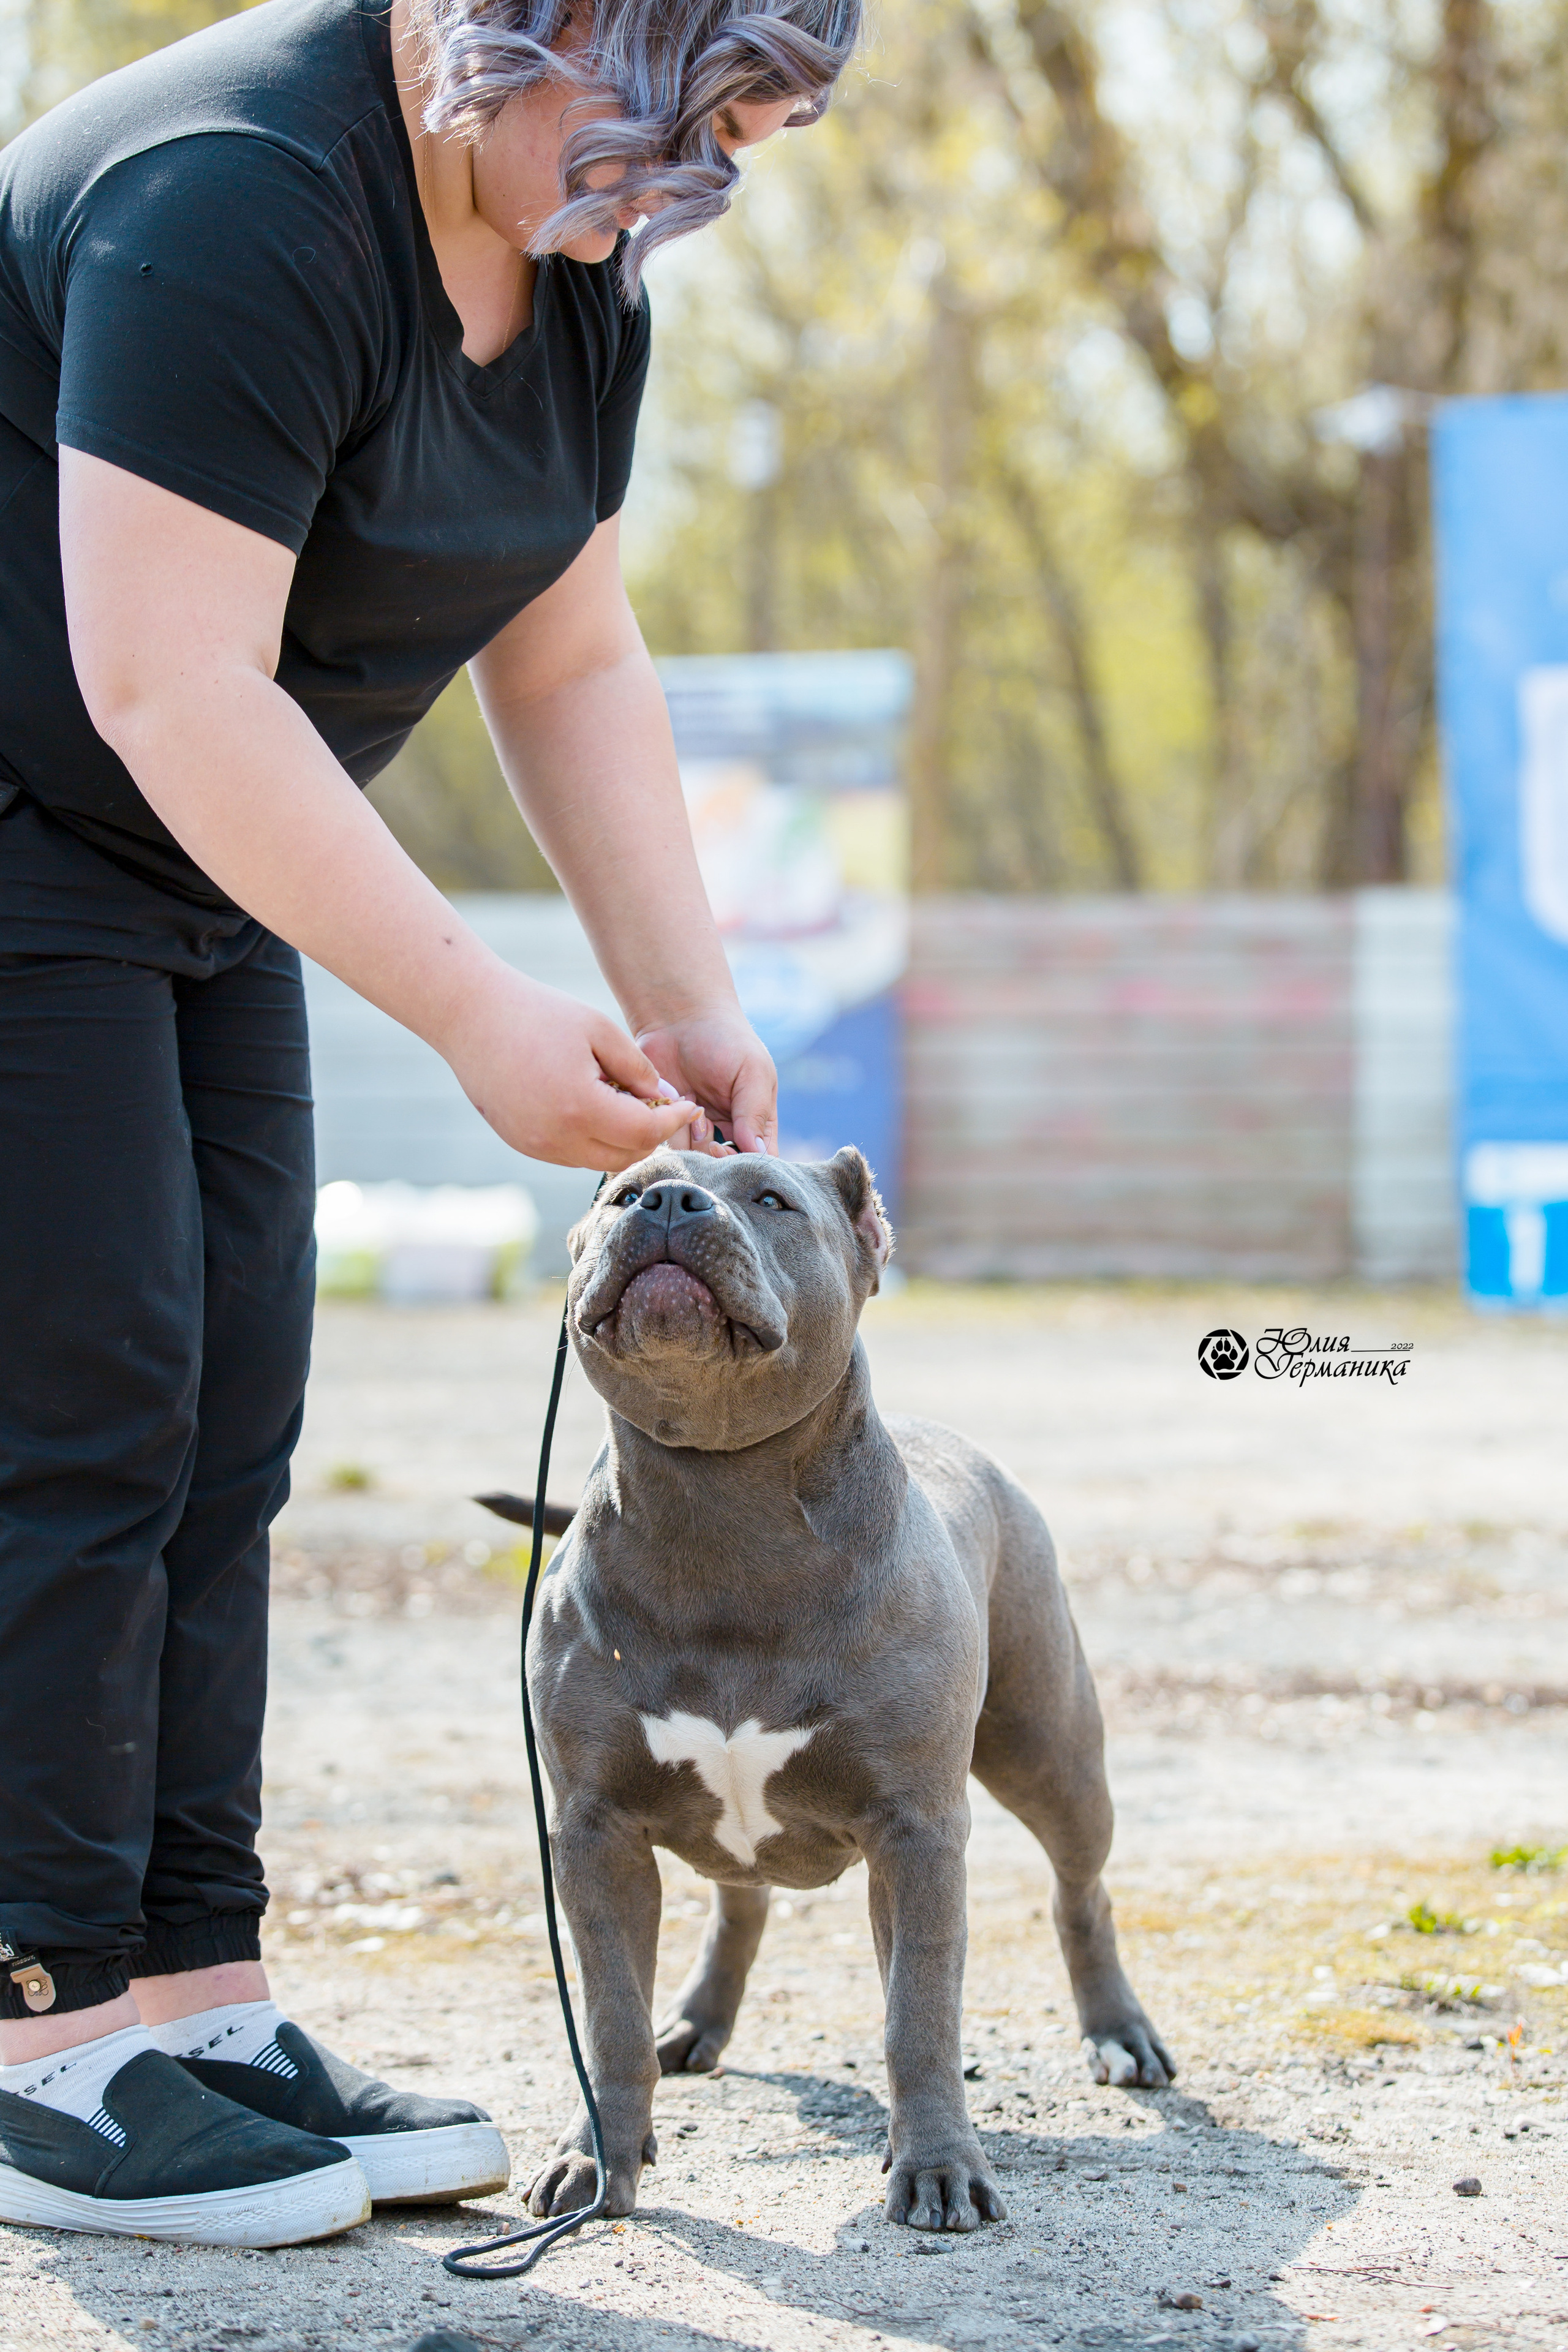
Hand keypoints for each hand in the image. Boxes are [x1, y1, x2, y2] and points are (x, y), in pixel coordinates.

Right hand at [440, 962, 701, 1172]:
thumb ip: (638, 1067)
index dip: (674, 1120)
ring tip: (625, 1100)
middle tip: (660, 1104)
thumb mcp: (598, 1029)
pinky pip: (571, 1154)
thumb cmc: (537, 1013)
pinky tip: (593, 1106)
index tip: (690, 1105)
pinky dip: (592, 1139)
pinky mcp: (522, 1144)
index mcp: (581, 1108)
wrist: (470, 1016)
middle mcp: (557, 1138)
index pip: (646, 1133)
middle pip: (625, 1156)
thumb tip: (666, 1097)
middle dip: (651, 1135)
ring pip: (599, 1160)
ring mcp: (536, 1146)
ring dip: (622, 1140)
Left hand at [635, 1008, 777, 1155]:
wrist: (678, 1015)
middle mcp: (726, 1128)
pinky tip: (674, 1106)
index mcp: (756, 1119)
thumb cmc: (726, 1039)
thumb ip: (755, 1113)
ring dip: (690, 1143)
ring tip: (692, 1108)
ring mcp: (695, 1126)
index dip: (748, 1166)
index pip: (760, 1159)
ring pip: (693, 1157)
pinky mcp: (666, 1119)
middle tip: (709, 1141)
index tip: (732, 1155)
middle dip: (715, 1160)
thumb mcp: (752, 1072)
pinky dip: (667, 1131)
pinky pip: (666, 1140)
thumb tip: (758, 1152)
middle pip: (724, 1166)